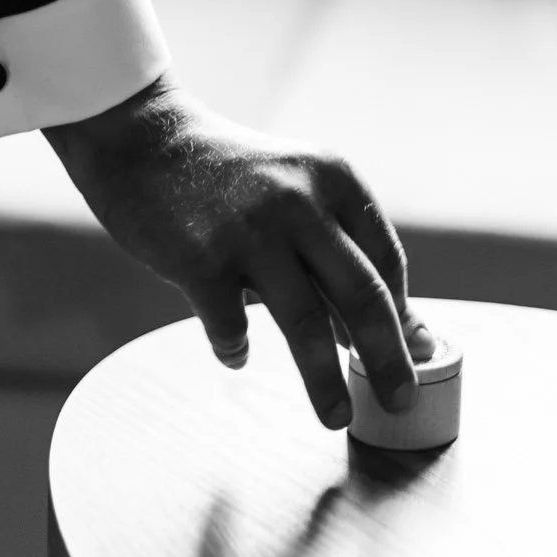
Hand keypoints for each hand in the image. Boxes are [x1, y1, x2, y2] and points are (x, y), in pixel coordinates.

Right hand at [42, 72, 434, 428]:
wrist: (144, 140)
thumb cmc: (231, 178)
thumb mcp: (296, 188)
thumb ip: (338, 248)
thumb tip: (396, 326)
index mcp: (334, 178)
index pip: (386, 261)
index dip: (402, 316)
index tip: (412, 357)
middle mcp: (300, 200)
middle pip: (361, 295)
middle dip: (387, 358)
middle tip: (401, 401)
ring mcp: (250, 230)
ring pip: (306, 324)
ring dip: (326, 381)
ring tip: (336, 416)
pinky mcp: (201, 258)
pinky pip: (231, 326)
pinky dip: (236, 349)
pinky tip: (235, 355)